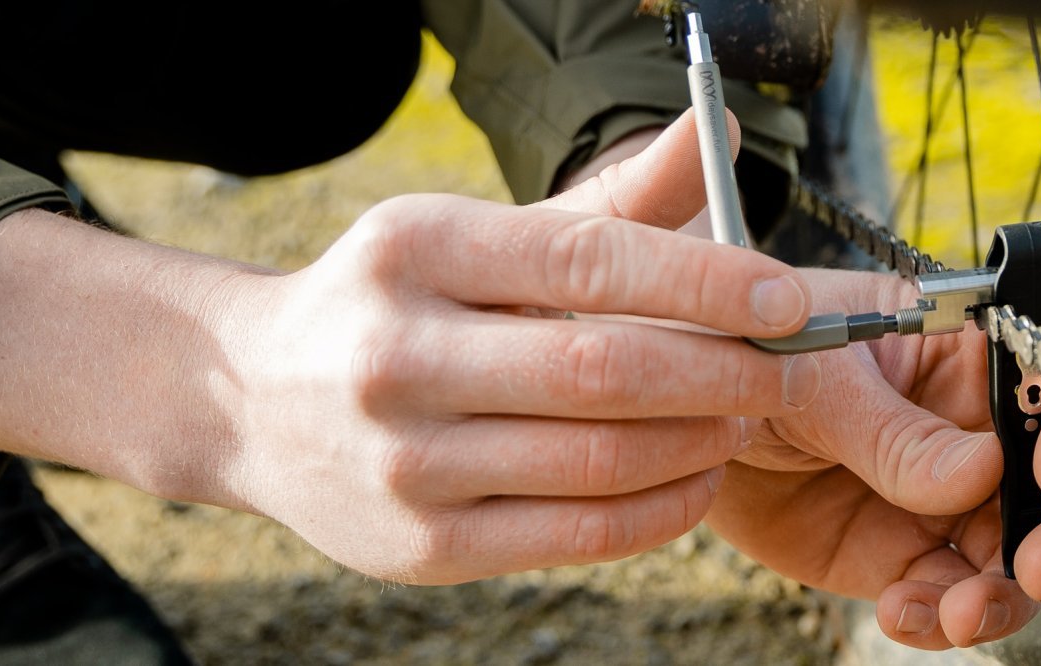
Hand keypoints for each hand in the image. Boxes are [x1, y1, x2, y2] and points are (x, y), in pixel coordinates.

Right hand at [0, 110, 811, 584]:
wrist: (253, 402)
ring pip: (598, 460)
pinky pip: (577, 533)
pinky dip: (660, 509)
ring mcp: (404, 459)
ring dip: (701, 443)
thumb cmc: (406, 304)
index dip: (704, 280)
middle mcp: (399, 353)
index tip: (787, 297)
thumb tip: (718, 138)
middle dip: (722, 371)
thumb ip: (609, 204)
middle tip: (786, 369)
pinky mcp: (421, 545)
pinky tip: (696, 478)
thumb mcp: (480, 235)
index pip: (586, 260)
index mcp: (417, 251)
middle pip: (603, 369)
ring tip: (746, 420)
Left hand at [707, 271, 1040, 648]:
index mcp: (964, 349)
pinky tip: (903, 612)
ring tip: (959, 613)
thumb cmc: (745, 352)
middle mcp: (974, 426)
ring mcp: (946, 497)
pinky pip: (951, 598)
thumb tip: (982, 473)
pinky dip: (941, 619)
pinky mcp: (905, 556)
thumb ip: (893, 429)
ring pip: (1020, 555)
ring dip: (1008, 593)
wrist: (672, 418)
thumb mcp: (813, 373)